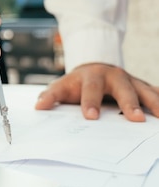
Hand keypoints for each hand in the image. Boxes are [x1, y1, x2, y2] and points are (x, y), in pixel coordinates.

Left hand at [34, 63, 158, 121]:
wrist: (93, 68)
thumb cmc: (76, 83)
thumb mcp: (61, 87)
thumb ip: (50, 96)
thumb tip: (39, 107)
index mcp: (91, 77)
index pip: (90, 90)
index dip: (90, 103)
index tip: (91, 117)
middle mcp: (113, 76)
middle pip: (123, 89)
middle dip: (129, 103)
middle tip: (136, 119)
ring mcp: (130, 80)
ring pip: (144, 90)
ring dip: (153, 102)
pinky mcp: (141, 86)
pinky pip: (154, 92)